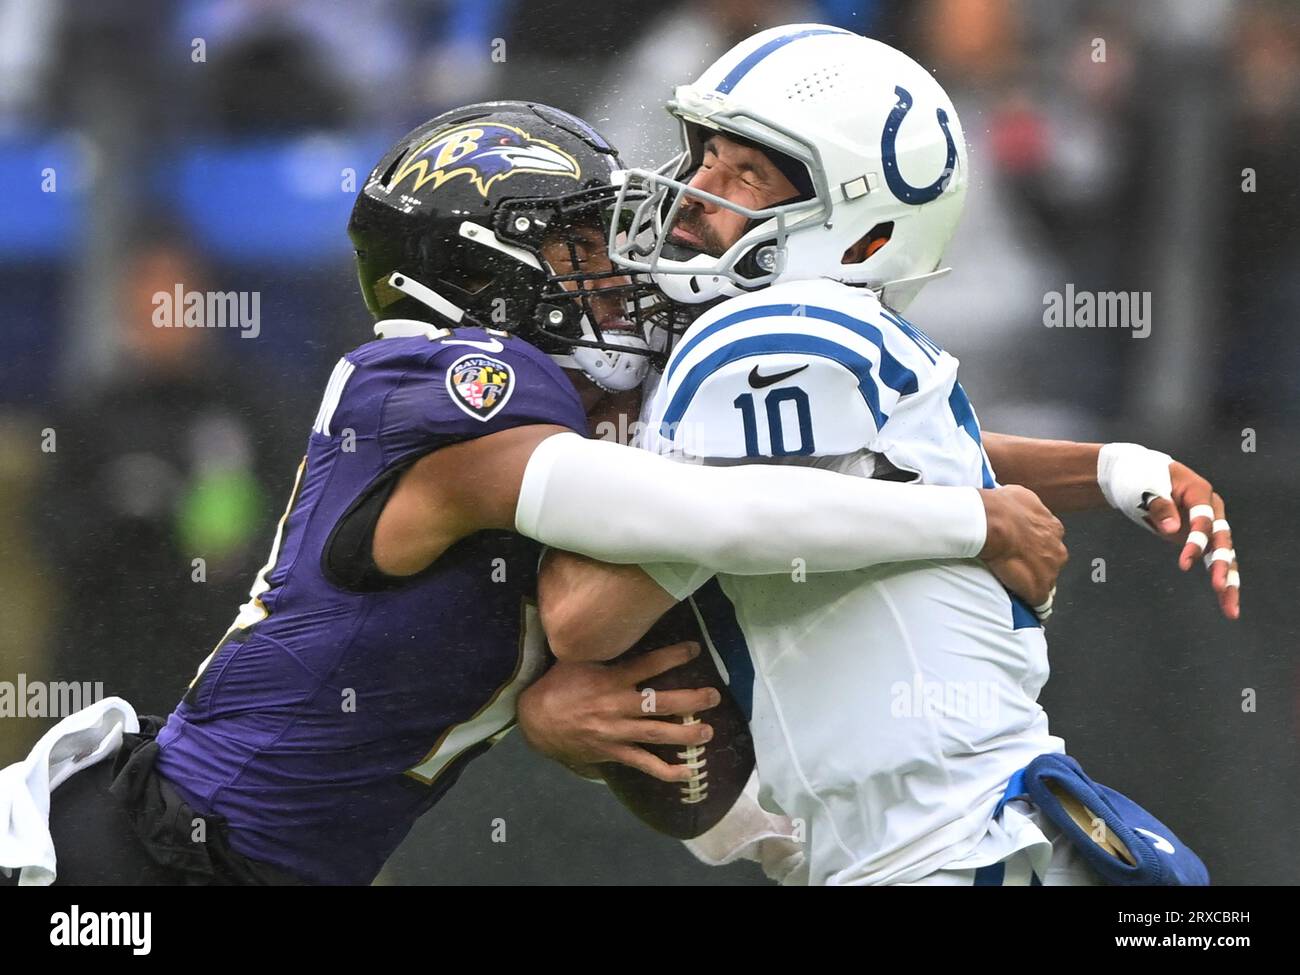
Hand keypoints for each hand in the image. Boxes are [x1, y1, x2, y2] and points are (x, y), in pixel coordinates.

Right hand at [516, 641, 720, 782]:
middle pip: (661, 704)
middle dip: (691, 700)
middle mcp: (617, 707)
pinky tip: (687, 772)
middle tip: (714, 696)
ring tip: (708, 732)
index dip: (674, 656)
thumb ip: (603, 649)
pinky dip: (666, 770)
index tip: (695, 650)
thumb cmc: (558, 684)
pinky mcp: (614, 753)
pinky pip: (643, 764)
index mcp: (611, 680)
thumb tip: (622, 627)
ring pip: (657, 735)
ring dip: (686, 734)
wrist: (535, 721)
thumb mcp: (577, 659)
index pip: (648, 665)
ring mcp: (617, 733)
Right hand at [978, 484, 1067, 616]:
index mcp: (1053, 528)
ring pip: (1048, 581)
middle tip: (1019, 567)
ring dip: (1036, 584)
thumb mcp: (1021, 495)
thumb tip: (1021, 504)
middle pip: (1052, 562)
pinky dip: (1037, 606)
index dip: (1037, 547)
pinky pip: (1042, 603)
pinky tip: (1032, 609)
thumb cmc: (1002, 506)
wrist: (993, 522)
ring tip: (1020, 587)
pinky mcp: (1038, 589)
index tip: (1025, 550)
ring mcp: (1049, 571)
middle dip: (1039, 565)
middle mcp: (1057, 549)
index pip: (1050, 542)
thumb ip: (1028, 506)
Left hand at [1141, 462, 1239, 619]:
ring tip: (1231, 610)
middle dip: (1222, 564)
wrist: (1134, 476)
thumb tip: (1173, 530)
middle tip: (1220, 587)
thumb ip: (1160, 506)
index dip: (1196, 542)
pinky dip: (1220, 579)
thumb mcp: (1144, 486)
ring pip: (1223, 555)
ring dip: (1228, 581)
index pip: (1204, 520)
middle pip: (1222, 539)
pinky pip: (1213, 560)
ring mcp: (1208, 525)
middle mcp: (1211, 509)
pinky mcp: (1200, 539)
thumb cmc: (1139, 477)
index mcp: (1199, 492)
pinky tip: (1225, 602)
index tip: (1184, 565)